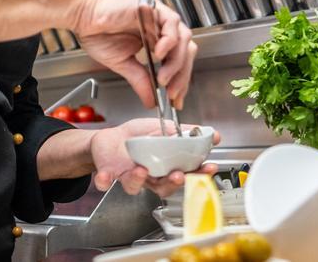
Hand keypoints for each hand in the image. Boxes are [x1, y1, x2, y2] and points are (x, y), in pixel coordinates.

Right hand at [72, 0, 196, 108]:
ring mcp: (159, 15)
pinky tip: (159, 55)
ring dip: (176, 62)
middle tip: (172, 93)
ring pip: (183, 38)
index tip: (177, 100)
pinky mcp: (153, 6)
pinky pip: (171, 22)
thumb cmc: (97, 33)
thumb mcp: (123, 64)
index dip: (181, 81)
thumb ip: (140, 80)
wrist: (81, 16)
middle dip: (182, 75)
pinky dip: (169, 41)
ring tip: (163, 78)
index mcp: (157, 39)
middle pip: (186, 51)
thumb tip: (151, 101)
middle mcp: (161, 27)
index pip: (180, 61)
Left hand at [90, 119, 219, 196]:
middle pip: (163, 188)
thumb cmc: (138, 137)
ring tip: (142, 169)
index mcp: (164, 167)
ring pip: (136, 186)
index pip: (185, 174)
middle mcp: (148, 176)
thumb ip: (186, 133)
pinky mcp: (109, 174)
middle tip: (179, 176)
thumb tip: (212, 134)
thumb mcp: (164, 129)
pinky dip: (105, 180)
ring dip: (139, 180)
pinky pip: (106, 181)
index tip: (209, 167)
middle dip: (173, 183)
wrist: (110, 138)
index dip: (198, 174)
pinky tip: (106, 178)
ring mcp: (128, 176)